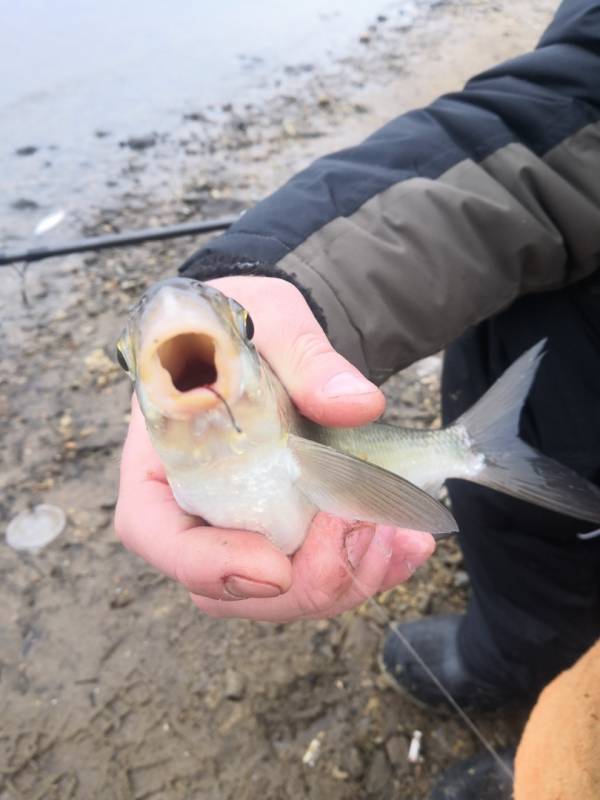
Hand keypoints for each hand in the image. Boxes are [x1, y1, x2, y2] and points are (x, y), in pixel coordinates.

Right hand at [115, 276, 435, 620]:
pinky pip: (314, 573)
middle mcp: (192, 503)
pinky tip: (407, 544)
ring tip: (396, 537)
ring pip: (274, 593)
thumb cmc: (249, 320)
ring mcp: (239, 524)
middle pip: (220, 585)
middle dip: (299, 580)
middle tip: (360, 533)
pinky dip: (365, 569)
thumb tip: (359, 404)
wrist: (273, 331)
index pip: (152, 531)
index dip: (206, 564)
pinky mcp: (284, 530)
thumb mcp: (271, 319)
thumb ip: (305, 357)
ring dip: (341, 580)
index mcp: (162, 453)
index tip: (274, 566)